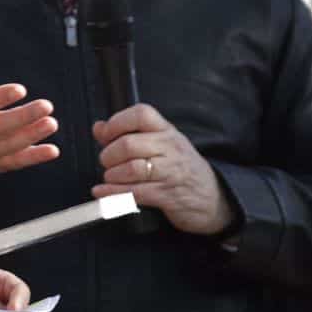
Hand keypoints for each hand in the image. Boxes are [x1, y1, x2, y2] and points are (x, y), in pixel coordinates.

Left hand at [90, 104, 233, 235]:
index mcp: (166, 131)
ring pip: (131, 169)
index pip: (141, 114)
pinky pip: (134, 193)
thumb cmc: (181, 167)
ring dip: (112, 175)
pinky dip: (112, 194)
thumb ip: (129, 133)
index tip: (105, 134)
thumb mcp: (161, 144)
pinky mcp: (167, 195)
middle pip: (129, 144)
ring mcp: (170, 172)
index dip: (117, 122)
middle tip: (106, 161)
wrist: (212, 197)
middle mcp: (169, 148)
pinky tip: (102, 192)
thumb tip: (99, 127)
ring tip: (110, 177)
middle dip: (109, 155)